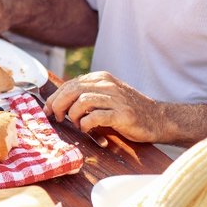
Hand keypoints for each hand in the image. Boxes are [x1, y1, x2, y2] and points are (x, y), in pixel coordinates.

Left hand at [45, 71, 165, 142]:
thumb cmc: (128, 110)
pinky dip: (86, 124)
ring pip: (81, 102)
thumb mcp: (106, 96)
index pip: (69, 84)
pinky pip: (94, 117)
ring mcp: (115, 98)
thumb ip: (87, 95)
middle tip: (56, 118)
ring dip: (73, 116)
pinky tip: (88, 129)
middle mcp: (107, 84)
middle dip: (58, 106)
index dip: (54, 97)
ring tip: (77, 124)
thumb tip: (57, 102)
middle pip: (71, 91)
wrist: (158, 119)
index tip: (47, 110)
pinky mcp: (122, 114)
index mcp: (101, 78)